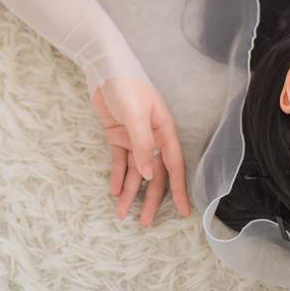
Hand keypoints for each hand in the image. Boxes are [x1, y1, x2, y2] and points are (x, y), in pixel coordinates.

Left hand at [90, 76, 191, 225]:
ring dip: (129, 191)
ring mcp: (135, 137)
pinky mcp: (118, 135)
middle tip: (145, 222)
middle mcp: (153, 137)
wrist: (104, 67)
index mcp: (164, 131)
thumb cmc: (126, 86)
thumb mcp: (136, 115)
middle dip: (150, 198)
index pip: (174, 166)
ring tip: (121, 214)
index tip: (185, 211)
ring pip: (135, 171)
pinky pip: (120, 161)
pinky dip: (117, 175)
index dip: (180, 189)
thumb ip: (142, 145)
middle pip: (154, 174)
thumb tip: (148, 176)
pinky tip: (113, 191)